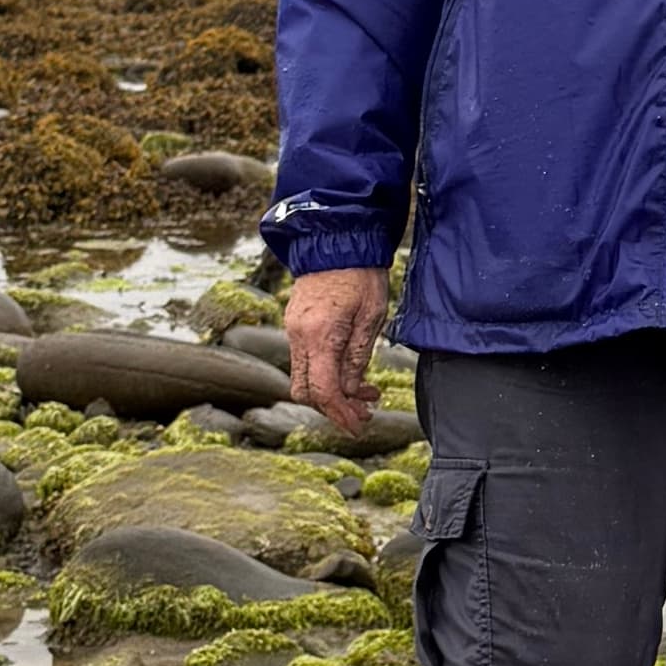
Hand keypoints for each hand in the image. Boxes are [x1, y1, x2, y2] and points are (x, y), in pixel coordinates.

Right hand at [286, 266, 390, 434]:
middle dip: (334, 408)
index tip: (358, 426)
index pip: (323, 391)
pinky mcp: (295, 324)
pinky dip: (325, 373)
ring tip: (365, 392)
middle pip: (306, 392)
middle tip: (365, 412)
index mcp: (320, 335)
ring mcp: (294, 330)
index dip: (340, 414)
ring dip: (331, 392)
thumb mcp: (371, 317)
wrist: (337, 239)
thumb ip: (358, 357)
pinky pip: (305, 361)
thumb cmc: (361, 273)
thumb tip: (350, 391)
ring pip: (304, 378)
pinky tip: (349, 371)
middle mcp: (299, 336)